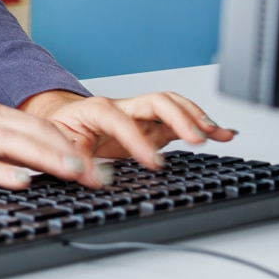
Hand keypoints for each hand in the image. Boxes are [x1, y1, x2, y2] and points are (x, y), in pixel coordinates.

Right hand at [0, 99, 110, 194]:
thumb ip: (7, 152)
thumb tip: (48, 170)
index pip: (39, 125)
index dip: (71, 145)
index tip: (96, 167)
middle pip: (32, 131)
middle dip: (69, 152)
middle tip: (96, 173)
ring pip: (11, 142)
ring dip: (45, 157)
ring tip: (72, 172)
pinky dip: (2, 171)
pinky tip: (21, 181)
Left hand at [18, 89, 234, 169]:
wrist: (57, 119)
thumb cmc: (58, 129)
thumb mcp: (56, 144)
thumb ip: (72, 159)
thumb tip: (90, 176)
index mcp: (95, 110)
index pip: (120, 119)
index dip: (137, 140)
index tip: (152, 162)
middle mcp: (123, 108)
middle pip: (156, 101)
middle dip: (180, 117)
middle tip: (198, 138)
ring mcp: (140, 116)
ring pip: (172, 106)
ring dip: (197, 117)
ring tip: (218, 133)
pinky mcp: (152, 127)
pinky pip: (179, 122)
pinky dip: (202, 125)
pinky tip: (223, 133)